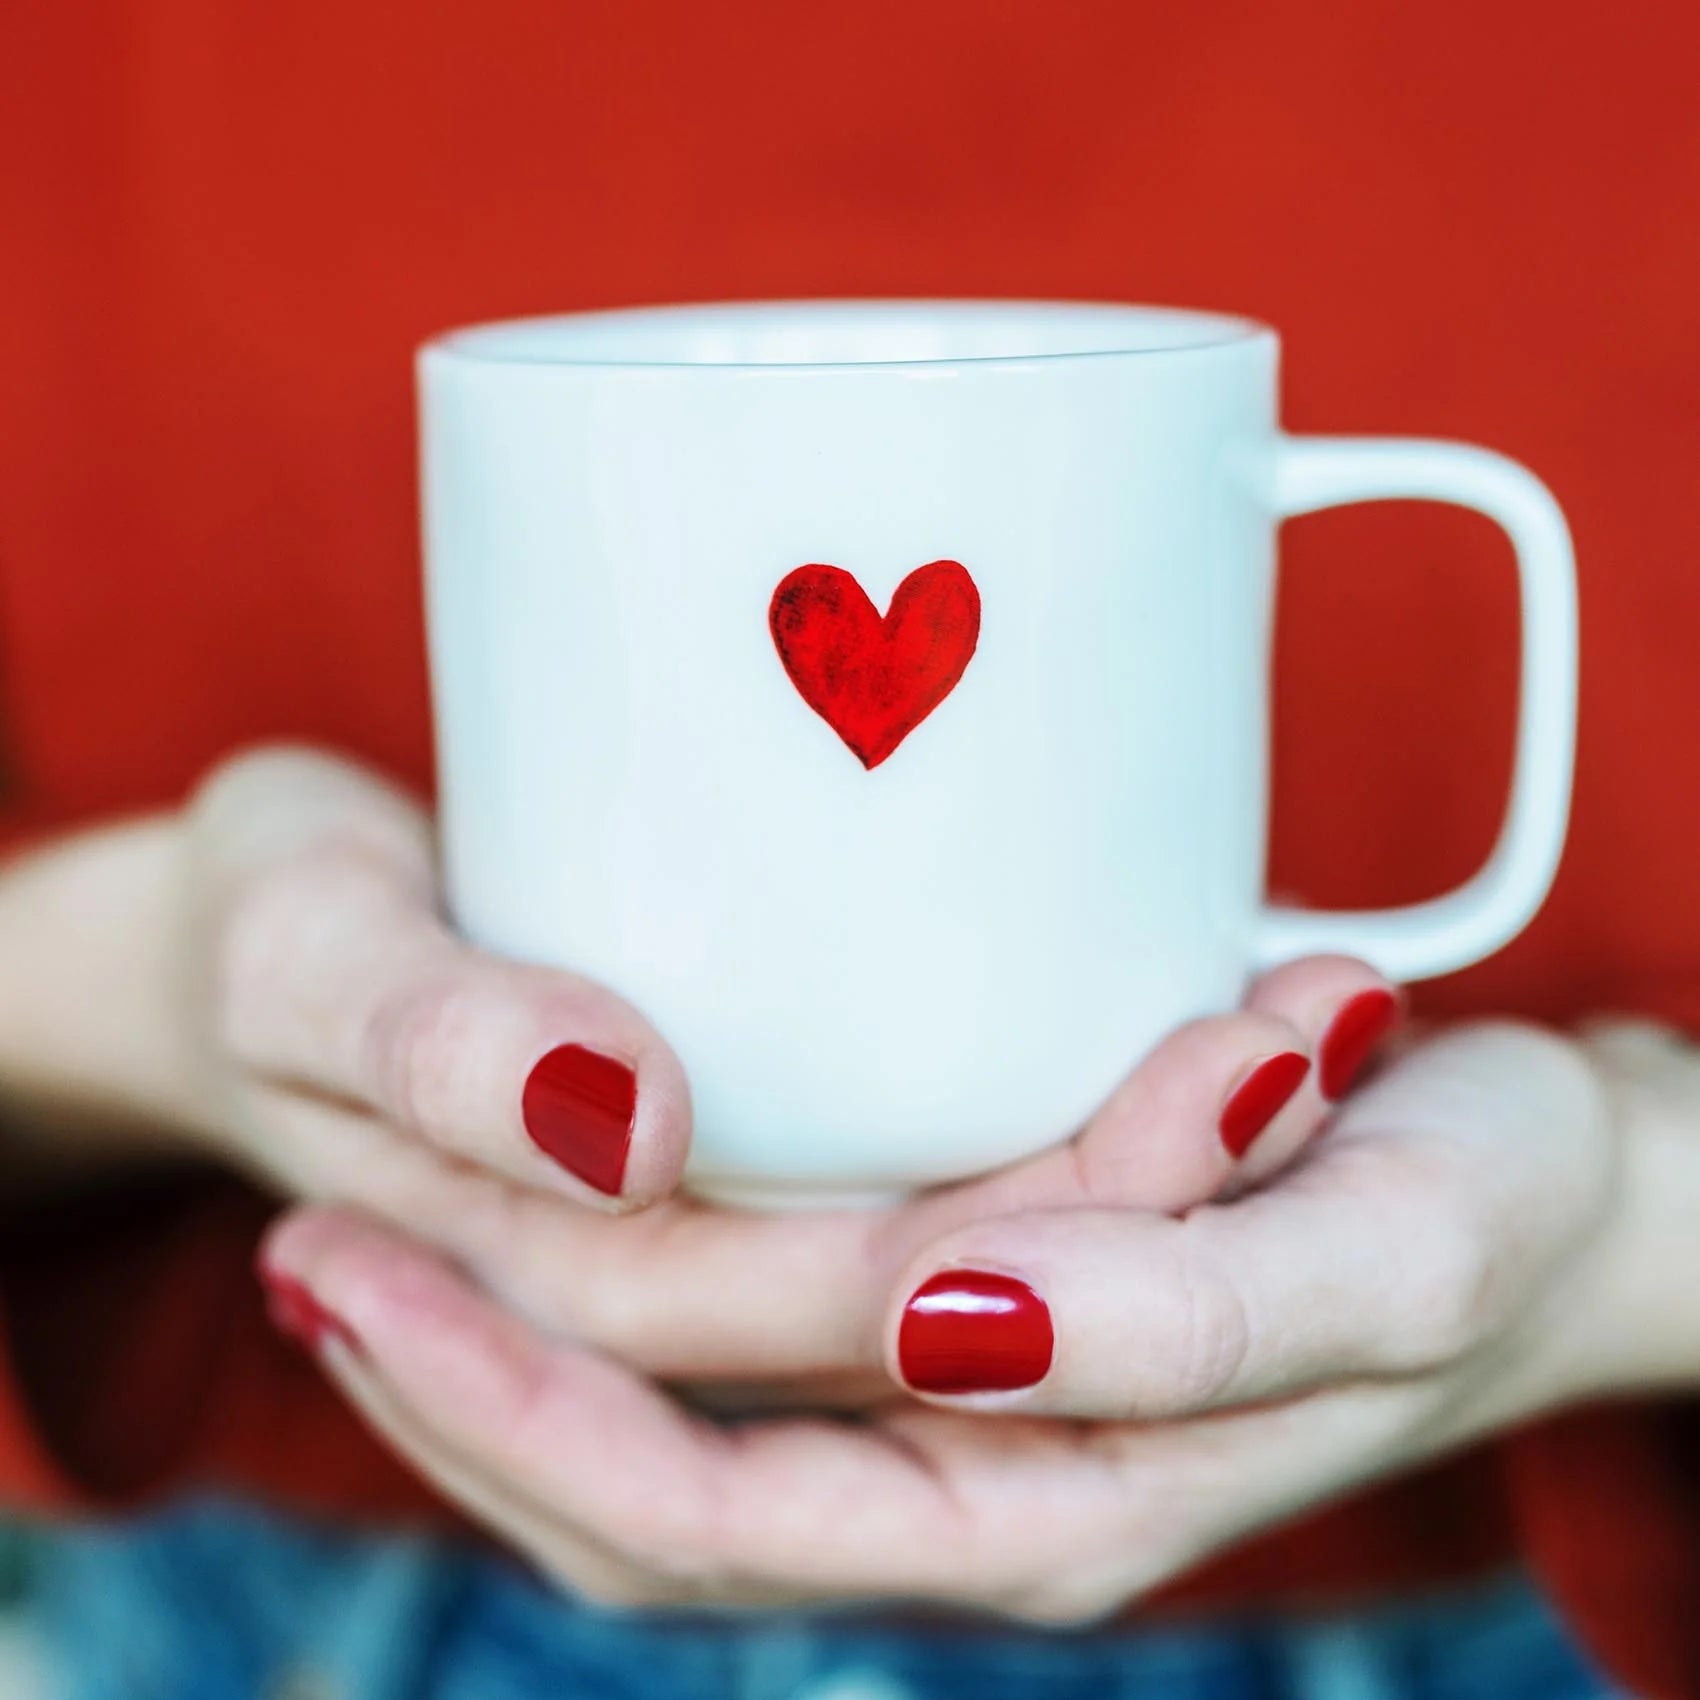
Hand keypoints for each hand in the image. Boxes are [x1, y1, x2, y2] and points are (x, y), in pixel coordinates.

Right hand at [0, 739, 1393, 1398]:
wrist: (289, 920)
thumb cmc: (281, 925)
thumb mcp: (300, 956)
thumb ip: (423, 1041)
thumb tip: (621, 1124)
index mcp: (539, 1324)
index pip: (814, 1340)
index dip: (1014, 1249)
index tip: (1211, 1087)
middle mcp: (663, 1340)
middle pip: (920, 1332)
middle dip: (1125, 1207)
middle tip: (1294, 1043)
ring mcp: (717, 1267)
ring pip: (946, 1295)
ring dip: (1127, 1183)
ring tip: (1301, 1036)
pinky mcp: (757, 1184)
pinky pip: (922, 1214)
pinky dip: (1062, 1147)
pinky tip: (1190, 1045)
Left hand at [248, 982, 1683, 1615]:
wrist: (1551, 1198)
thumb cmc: (1482, 1206)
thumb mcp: (1377, 1250)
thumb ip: (1179, 1308)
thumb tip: (940, 1325)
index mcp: (1047, 1498)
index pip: (715, 1502)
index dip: (515, 1408)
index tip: (358, 1265)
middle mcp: (974, 1485)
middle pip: (651, 1492)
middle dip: (455, 1385)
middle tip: (293, 1245)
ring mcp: (962, 1417)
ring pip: (672, 1442)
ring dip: (503, 1358)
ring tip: (344, 1247)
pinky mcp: (972, 1328)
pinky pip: (744, 1368)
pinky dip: (611, 1319)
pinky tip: (539, 1230)